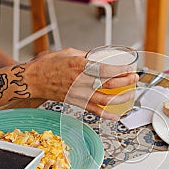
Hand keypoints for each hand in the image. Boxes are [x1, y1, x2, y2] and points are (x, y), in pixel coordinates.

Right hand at [24, 48, 138, 119]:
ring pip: (106, 99)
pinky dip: (107, 115)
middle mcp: (81, 81)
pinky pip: (94, 111)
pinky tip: (116, 115)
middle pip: (109, 84)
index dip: (121, 70)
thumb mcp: (69, 53)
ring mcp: (79, 94)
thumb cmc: (49, 65)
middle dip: (126, 82)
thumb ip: (87, 56)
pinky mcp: (76, 103)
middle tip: (134, 78)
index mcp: (79, 66)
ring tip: (131, 94)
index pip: (106, 69)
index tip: (130, 68)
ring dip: (121, 98)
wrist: (34, 80)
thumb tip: (101, 59)